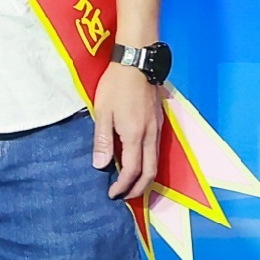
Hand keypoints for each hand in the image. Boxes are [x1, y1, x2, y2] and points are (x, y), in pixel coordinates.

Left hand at [91, 62, 161, 202]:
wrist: (137, 62)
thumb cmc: (116, 85)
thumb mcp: (102, 112)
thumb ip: (103, 140)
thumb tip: (100, 165)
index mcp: (134, 135)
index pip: (132, 171)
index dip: (123, 186)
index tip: (112, 194)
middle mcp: (150, 135)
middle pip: (150, 172)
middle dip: (138, 189)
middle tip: (124, 197)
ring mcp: (157, 128)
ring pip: (156, 162)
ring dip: (145, 178)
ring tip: (131, 185)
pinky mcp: (159, 121)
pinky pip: (156, 151)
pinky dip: (148, 164)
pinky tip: (138, 163)